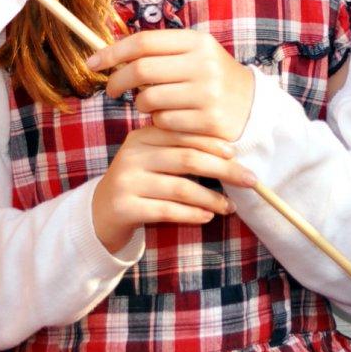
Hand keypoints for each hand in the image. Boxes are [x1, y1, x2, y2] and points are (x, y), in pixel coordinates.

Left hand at [88, 28, 255, 140]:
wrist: (251, 106)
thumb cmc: (210, 78)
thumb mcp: (193, 55)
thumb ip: (158, 52)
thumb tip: (107, 55)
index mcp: (197, 42)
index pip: (144, 42)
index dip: (113, 52)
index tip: (92, 63)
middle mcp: (204, 64)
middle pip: (141, 70)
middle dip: (117, 81)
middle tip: (112, 90)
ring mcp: (207, 93)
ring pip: (149, 100)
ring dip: (141, 105)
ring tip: (153, 105)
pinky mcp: (208, 120)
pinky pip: (163, 122)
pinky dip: (159, 122)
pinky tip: (170, 118)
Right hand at [89, 125, 257, 252]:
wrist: (100, 213)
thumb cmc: (140, 183)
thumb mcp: (154, 159)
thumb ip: (180, 150)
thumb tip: (230, 155)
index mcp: (141, 136)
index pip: (184, 135)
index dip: (212, 143)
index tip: (235, 154)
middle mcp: (132, 155)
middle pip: (187, 159)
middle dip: (223, 170)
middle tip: (250, 181)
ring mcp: (127, 182)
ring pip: (180, 187)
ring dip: (211, 198)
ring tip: (229, 207)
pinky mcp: (125, 207)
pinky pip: (166, 210)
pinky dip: (191, 214)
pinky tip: (207, 217)